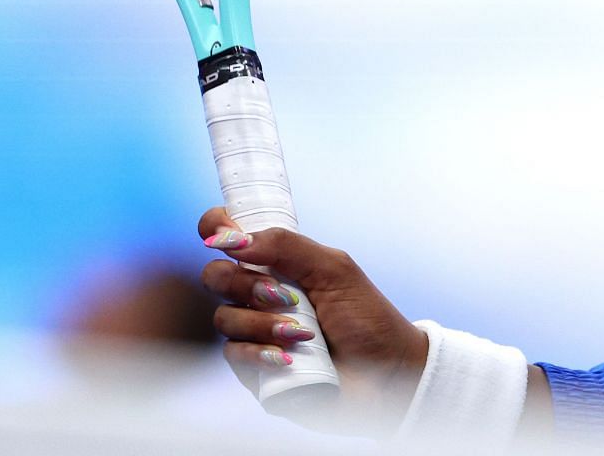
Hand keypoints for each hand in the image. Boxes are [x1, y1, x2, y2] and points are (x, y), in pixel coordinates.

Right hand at [199, 206, 427, 432]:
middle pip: (217, 276)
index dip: (216, 229)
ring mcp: (255, 331)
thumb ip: (287, 247)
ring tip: (300, 333)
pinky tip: (288, 357)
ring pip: (224, 317)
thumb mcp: (334, 270)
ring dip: (262, 322)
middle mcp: (261, 294)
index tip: (223, 238)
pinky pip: (232, 354)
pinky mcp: (254, 367)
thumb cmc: (367, 318)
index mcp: (280, 264)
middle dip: (244, 283)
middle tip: (285, 295)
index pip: (232, 238)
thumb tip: (233, 238)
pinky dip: (259, 352)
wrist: (386, 373)